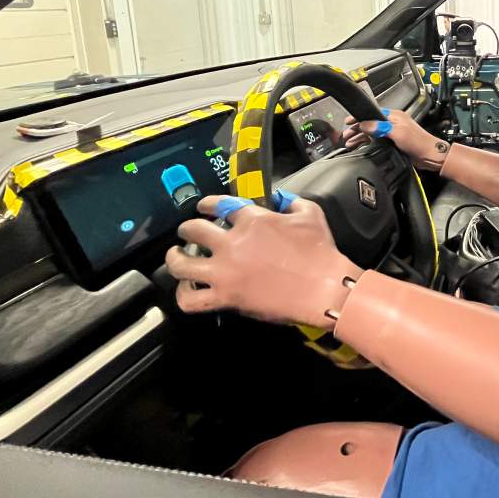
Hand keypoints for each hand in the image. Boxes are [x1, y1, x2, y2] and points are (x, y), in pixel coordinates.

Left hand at [166, 195, 363, 328]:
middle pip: (194, 230)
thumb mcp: (310, 214)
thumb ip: (290, 201)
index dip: (207, 205)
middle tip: (187, 233)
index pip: (219, 205)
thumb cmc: (320, 252)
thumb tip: (278, 198)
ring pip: (181, 264)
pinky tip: (186, 289)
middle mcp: (232, 243)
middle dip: (186, 229)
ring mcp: (225, 271)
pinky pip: (191, 299)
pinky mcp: (226, 297)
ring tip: (175, 258)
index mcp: (252, 220)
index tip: (203, 207)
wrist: (324, 288)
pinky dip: (183, 295)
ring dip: (175, 259)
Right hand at [342, 108, 449, 171]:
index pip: (371, 114)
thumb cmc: (419, 142)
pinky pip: (376, 141)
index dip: (359, 118)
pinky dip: (367, 143)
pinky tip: (360, 147)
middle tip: (346, 136)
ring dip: (360, 137)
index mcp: (394, 116)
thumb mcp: (398, 133)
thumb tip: (365, 124)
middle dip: (356, 129)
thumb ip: (381, 128)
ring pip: (372, 133)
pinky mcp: (393, 142)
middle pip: (370, 124)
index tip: (348, 122)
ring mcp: (393, 133)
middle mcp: (392, 123)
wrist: (430, 156)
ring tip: (349, 143)